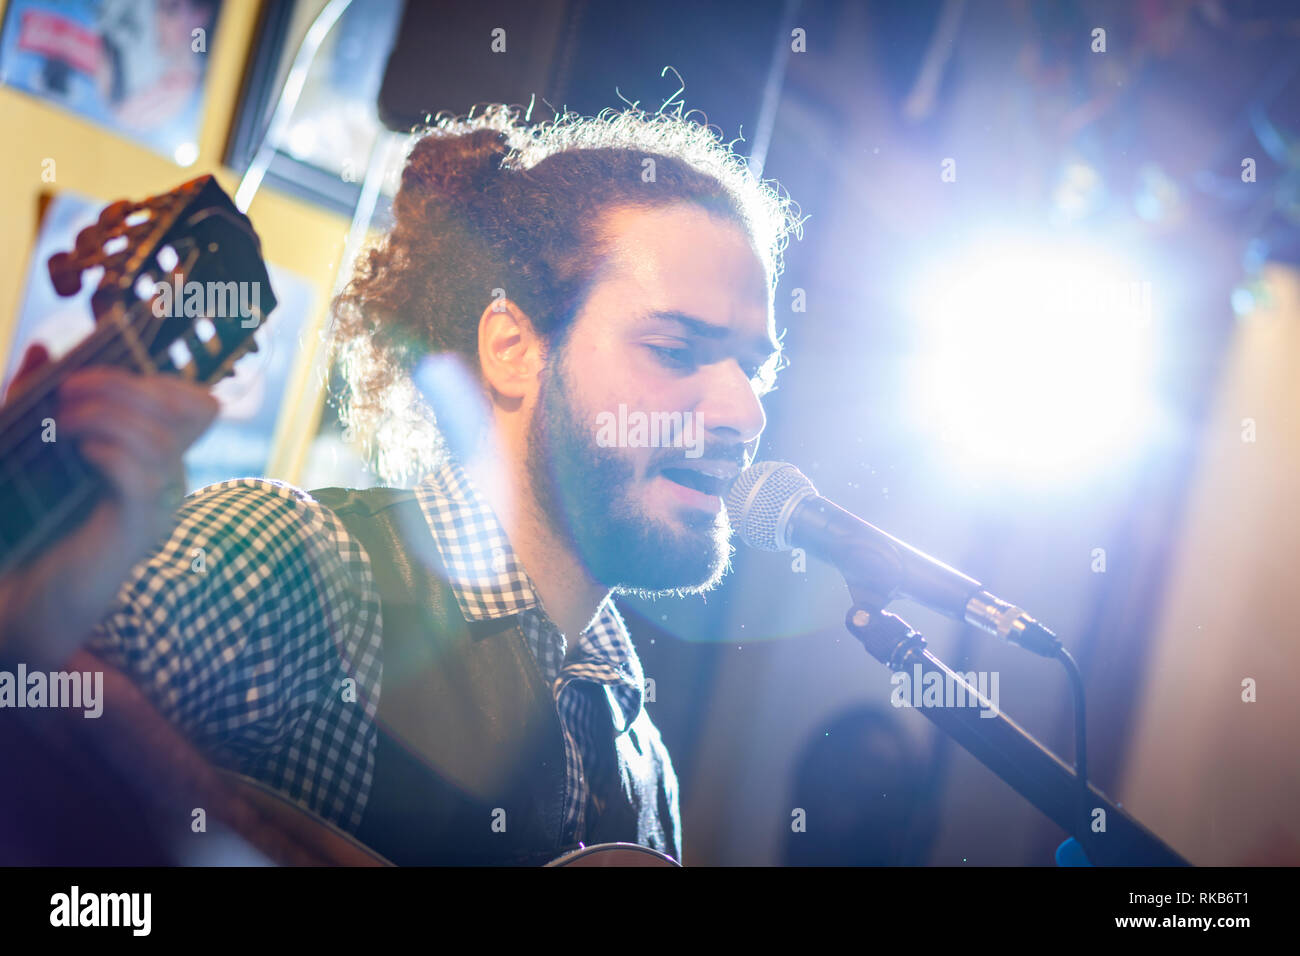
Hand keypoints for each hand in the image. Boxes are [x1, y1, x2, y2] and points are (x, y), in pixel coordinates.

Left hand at [0, 344, 220, 665]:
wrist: (24, 596)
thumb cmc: (30, 524)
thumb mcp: (32, 448)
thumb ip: (36, 401)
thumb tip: (43, 351)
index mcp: (156, 458)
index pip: (192, 403)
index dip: (155, 377)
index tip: (93, 373)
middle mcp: (170, 480)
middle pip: (182, 411)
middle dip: (124, 386)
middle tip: (68, 388)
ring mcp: (161, 508)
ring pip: (161, 441)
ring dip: (109, 417)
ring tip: (63, 421)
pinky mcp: (140, 533)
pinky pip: (142, 479)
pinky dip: (110, 453)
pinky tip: (80, 452)